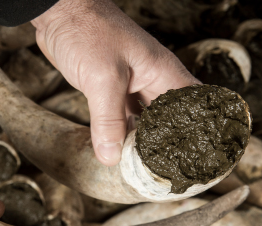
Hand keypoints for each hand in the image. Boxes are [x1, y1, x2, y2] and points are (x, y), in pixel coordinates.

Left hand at [32, 0, 199, 165]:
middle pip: (171, 119)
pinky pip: (124, 117)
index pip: (195, 107)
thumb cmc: (88, 31)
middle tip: (169, 174)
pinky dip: (123, 134)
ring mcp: (132, 84)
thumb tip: (111, 157)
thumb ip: (108, 120)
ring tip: (146, 170)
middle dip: (171, 145)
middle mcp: (153, 80)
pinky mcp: (112, 88)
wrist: (58, 11)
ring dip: (144, 142)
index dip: (202, 132)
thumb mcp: (102, 78)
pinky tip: (121, 151)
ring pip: (146, 120)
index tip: (202, 158)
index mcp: (164, 73)